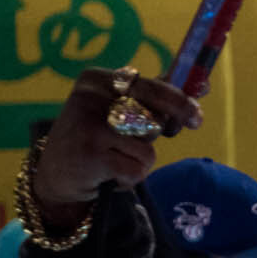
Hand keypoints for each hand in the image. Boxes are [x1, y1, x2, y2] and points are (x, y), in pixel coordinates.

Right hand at [31, 67, 202, 210]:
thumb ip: (154, 95)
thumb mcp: (116, 108)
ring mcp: (89, 128)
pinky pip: (137, 169)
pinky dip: (130, 178)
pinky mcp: (91, 157)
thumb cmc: (96, 136)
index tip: (197, 116)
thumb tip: (201, 83)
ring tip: (116, 158)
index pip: (151, 87)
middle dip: (160, 132)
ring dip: (140, 160)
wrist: (55, 174)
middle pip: (152, 118)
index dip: (180, 102)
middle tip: (150, 139)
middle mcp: (90, 98)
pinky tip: (109, 174)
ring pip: (148, 148)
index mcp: (97, 79)